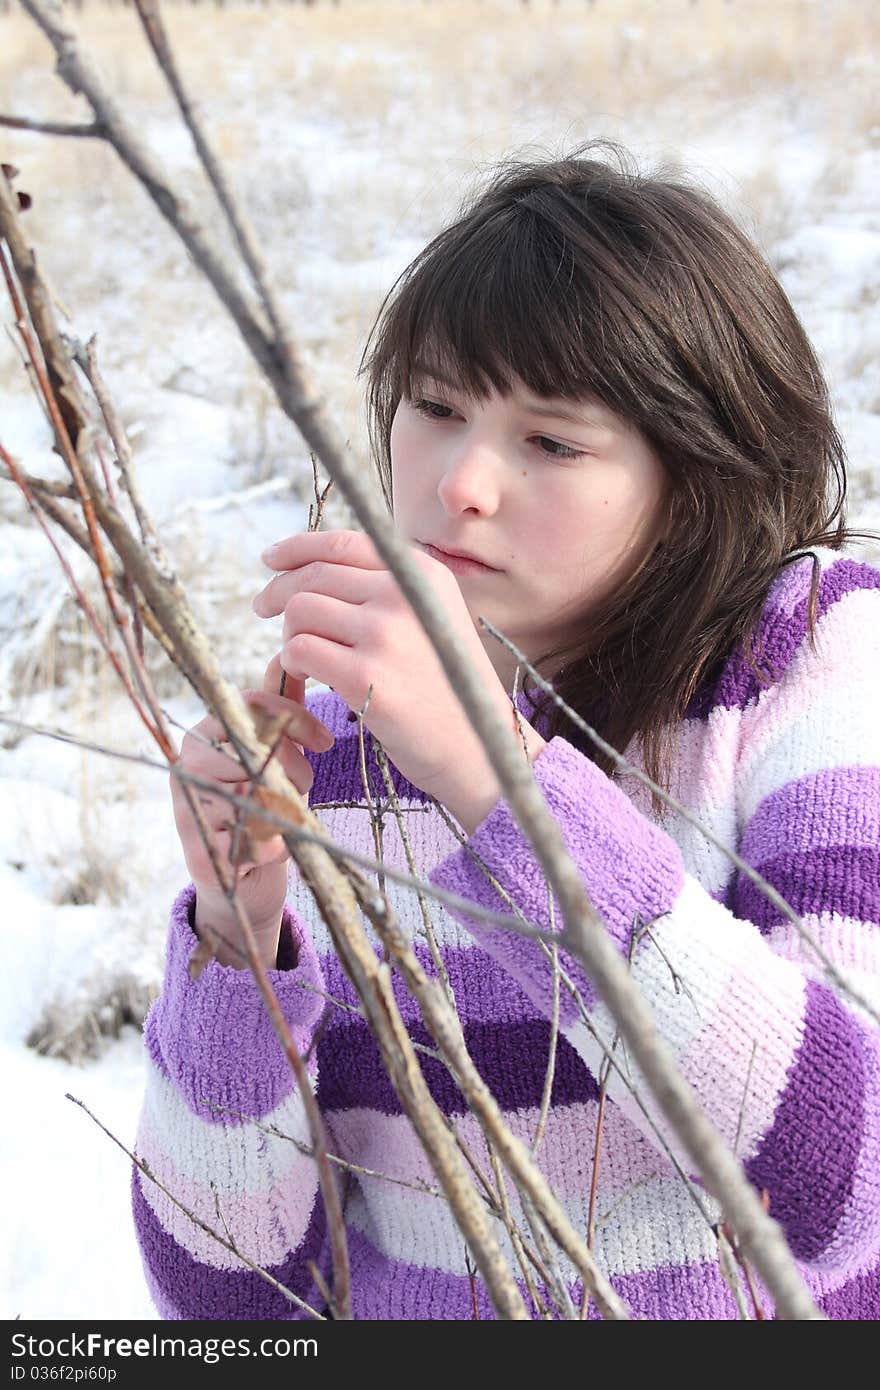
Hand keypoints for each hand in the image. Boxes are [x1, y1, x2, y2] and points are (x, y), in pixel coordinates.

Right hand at [170, 668, 333, 965]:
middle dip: (295, 769)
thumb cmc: (258, 805)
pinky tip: (270, 850)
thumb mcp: (271, 754)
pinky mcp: (202, 855)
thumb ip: (277, 711)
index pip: (250, 705)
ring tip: (285, 818)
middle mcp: (188, 767)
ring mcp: (189, 810)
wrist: (236, 879)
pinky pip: (258, 842)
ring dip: (287, 810)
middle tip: (303, 788)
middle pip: (256, 748)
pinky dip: (276, 848)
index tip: (324, 741)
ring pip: (258, 795)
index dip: (293, 718)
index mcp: (203, 735)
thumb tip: (282, 656)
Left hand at [253, 528, 519, 812]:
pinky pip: (298, 651)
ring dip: (289, 634)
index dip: (297, 548)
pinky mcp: (365, 676)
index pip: (342, 543)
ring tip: (305, 658)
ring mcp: (385, 634)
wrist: (476, 744)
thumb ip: (385, 587)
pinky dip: (291, 663)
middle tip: (262, 609)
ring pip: (299, 611)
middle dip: (279, 592)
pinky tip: (309, 678)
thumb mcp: (432, 617)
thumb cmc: (445, 685)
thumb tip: (309, 569)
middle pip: (313, 577)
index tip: (271, 559)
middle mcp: (404, 594)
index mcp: (422, 573)